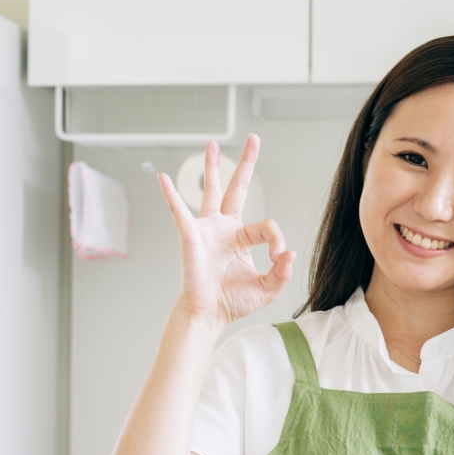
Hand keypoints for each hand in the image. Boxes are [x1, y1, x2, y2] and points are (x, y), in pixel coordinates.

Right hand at [160, 136, 295, 326]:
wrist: (209, 314)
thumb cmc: (233, 302)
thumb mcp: (268, 287)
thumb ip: (282, 271)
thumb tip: (290, 253)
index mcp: (242, 239)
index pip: (266, 226)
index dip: (277, 239)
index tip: (279, 257)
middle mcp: (224, 229)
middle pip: (236, 188)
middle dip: (246, 164)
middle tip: (254, 140)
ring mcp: (206, 229)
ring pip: (211, 191)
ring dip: (211, 167)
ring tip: (212, 145)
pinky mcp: (191, 235)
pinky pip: (179, 211)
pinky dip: (170, 194)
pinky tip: (163, 178)